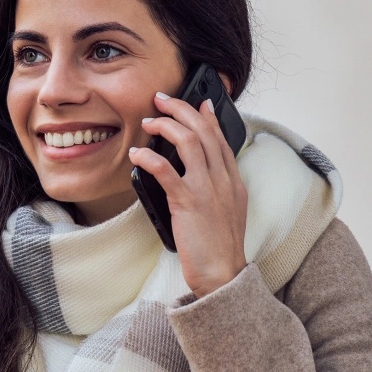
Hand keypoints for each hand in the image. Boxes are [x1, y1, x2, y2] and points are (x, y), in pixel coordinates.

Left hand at [128, 93, 248, 296]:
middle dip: (182, 110)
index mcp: (233, 181)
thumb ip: (219, 187)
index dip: (207, 117)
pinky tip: (137, 155)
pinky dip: (150, 158)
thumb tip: (200, 170)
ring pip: (189, 143)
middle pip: (204, 132)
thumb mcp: (228, 210)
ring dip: (166, 127)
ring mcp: (207, 189)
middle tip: (162, 100)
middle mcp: (223, 179)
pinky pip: (167, 171)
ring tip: (148, 122)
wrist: (223, 272)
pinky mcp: (188, 202)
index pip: (221, 139)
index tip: (197, 101)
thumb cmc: (219, 246)